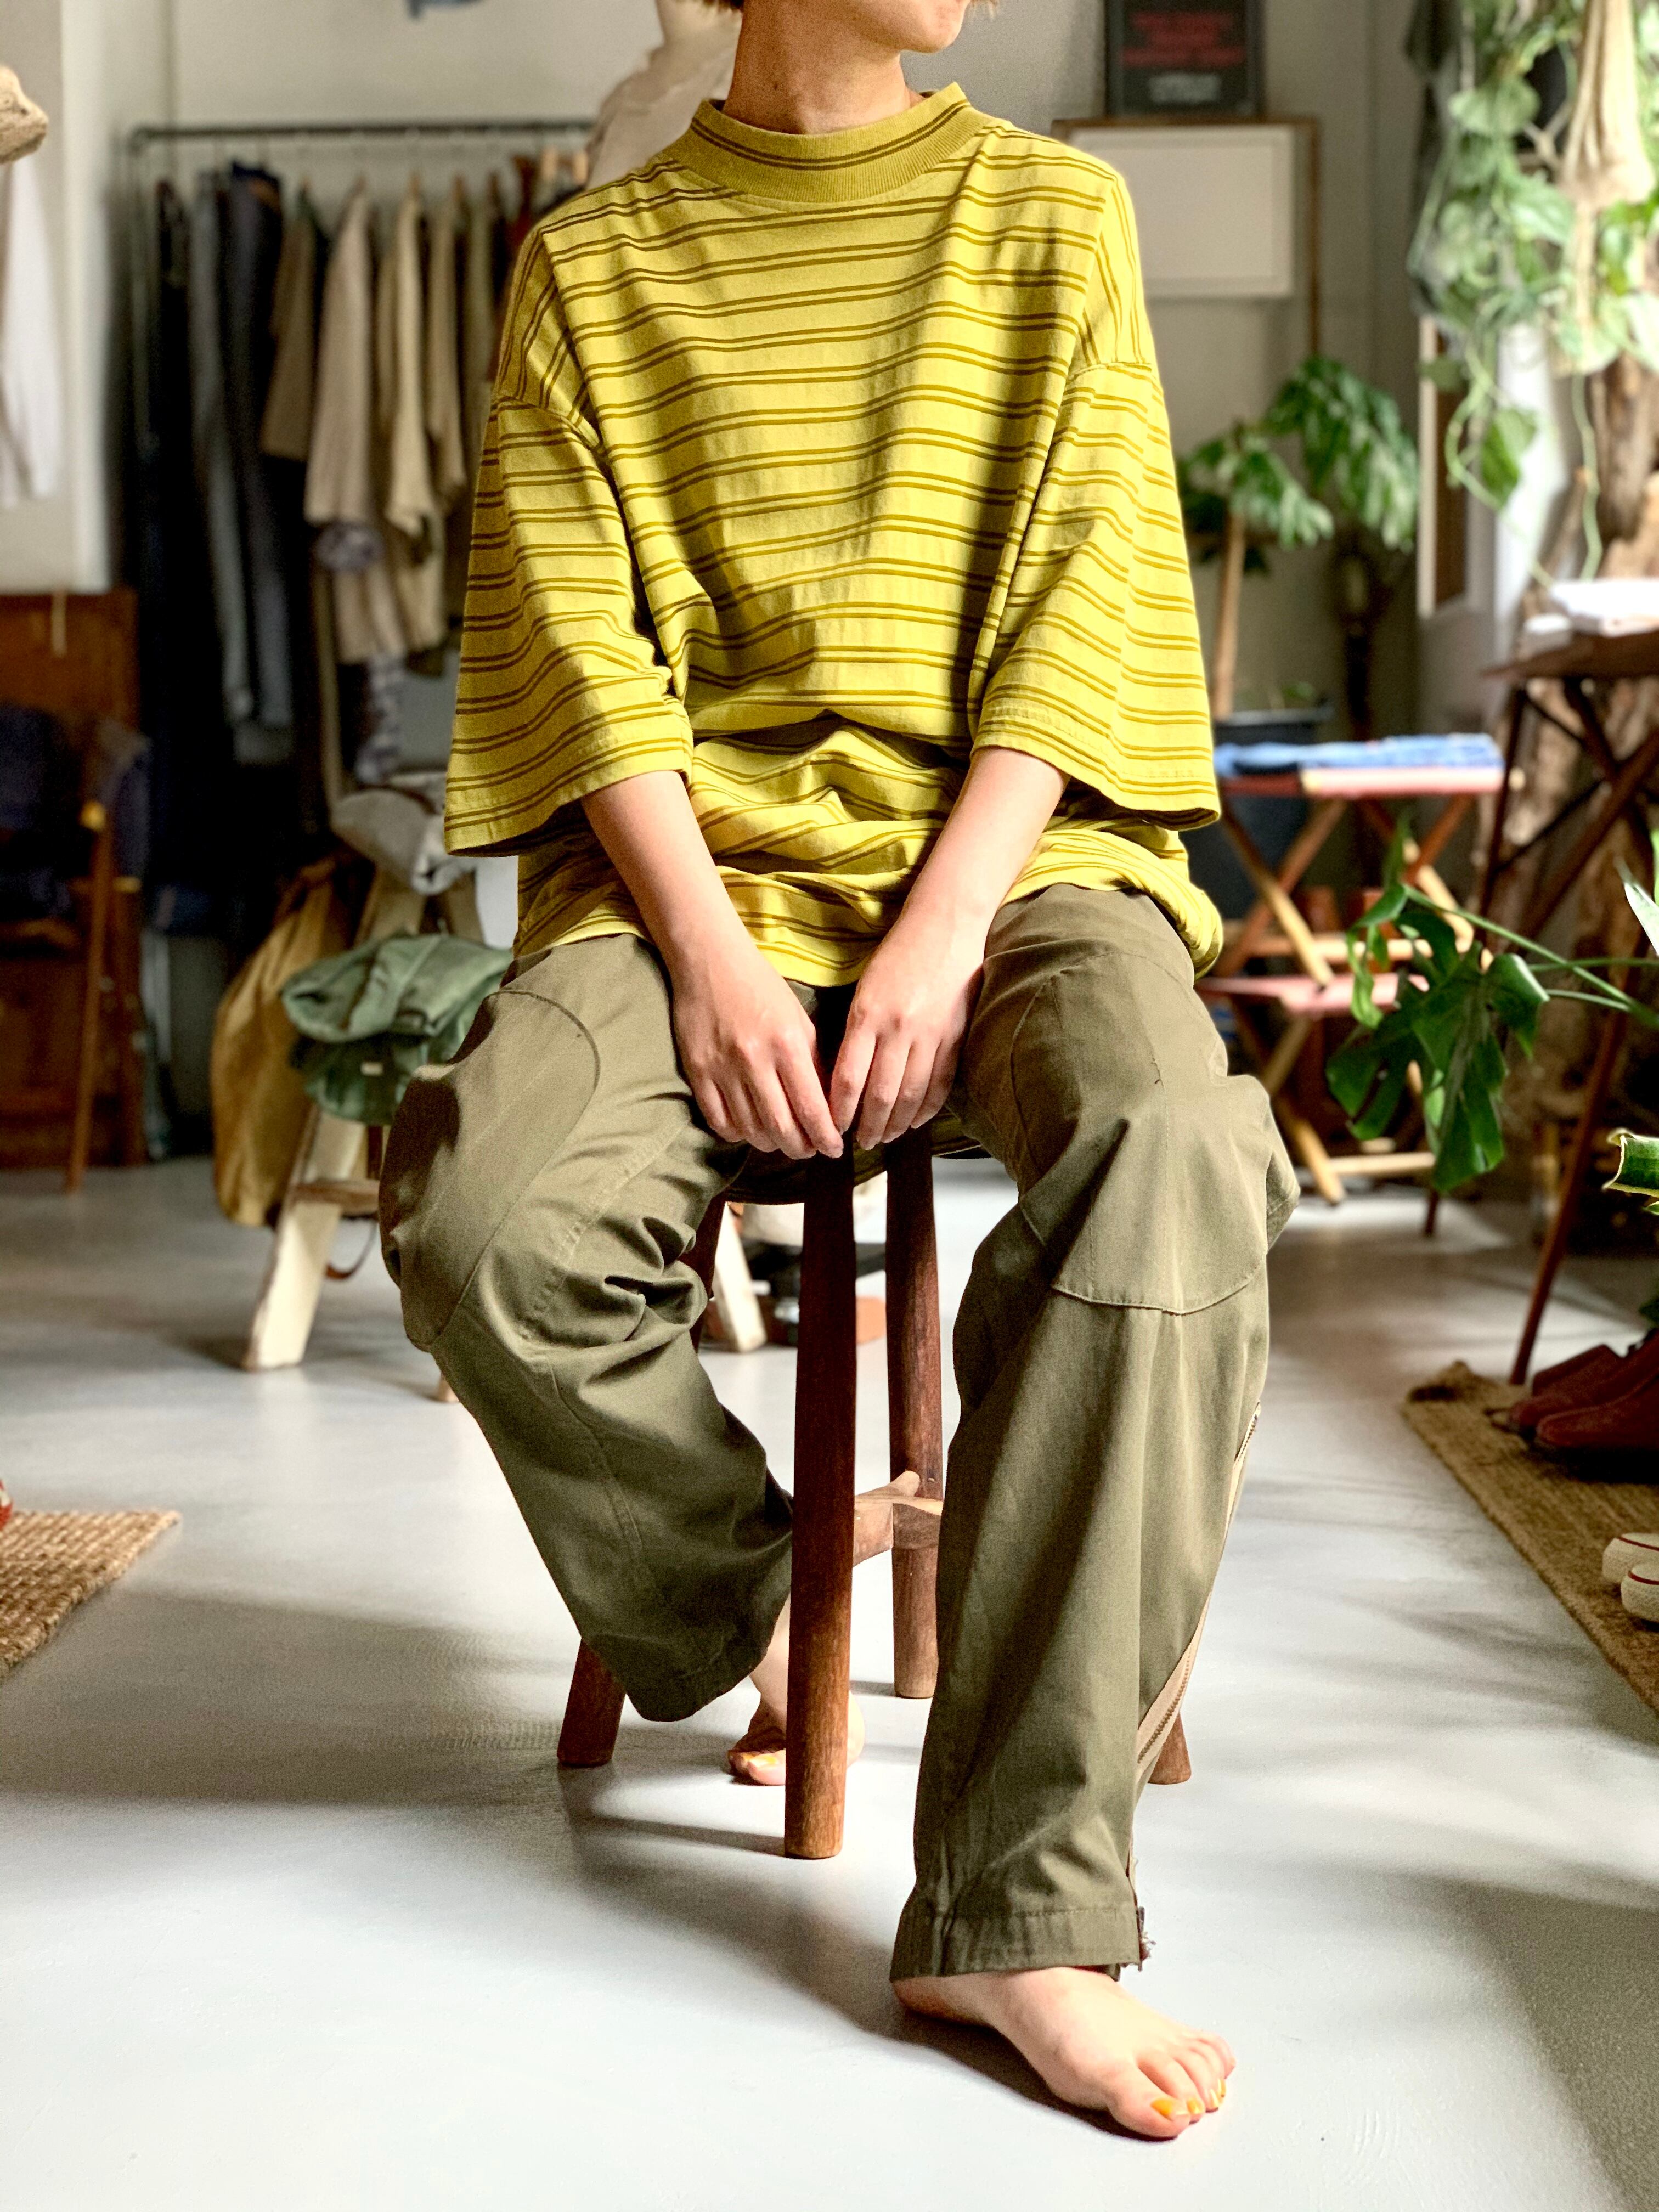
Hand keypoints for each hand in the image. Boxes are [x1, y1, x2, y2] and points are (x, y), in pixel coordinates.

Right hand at [670, 927, 842, 1159]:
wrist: (709, 961)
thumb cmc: (762, 987)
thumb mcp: (800, 1020)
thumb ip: (814, 1062)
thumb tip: (827, 1106)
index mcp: (788, 1044)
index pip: (812, 1108)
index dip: (826, 1137)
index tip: (834, 1149)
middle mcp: (755, 1060)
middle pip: (781, 1127)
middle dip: (800, 1148)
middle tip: (809, 1150)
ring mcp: (723, 1068)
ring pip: (750, 1129)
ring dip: (771, 1143)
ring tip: (782, 1140)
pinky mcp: (697, 1071)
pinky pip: (719, 1120)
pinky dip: (737, 1134)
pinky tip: (749, 1129)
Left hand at [829, 913, 982, 1149]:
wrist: (946, 926)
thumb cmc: (899, 953)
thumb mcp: (865, 987)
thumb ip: (856, 1031)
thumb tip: (845, 1077)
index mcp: (867, 1015)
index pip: (847, 1078)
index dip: (839, 1110)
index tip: (832, 1126)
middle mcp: (897, 1028)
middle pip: (879, 1094)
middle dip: (867, 1126)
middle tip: (860, 1144)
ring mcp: (929, 1034)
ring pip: (910, 1094)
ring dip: (896, 1123)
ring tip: (886, 1137)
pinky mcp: (955, 1035)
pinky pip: (939, 1082)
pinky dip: (927, 1107)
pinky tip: (916, 1120)